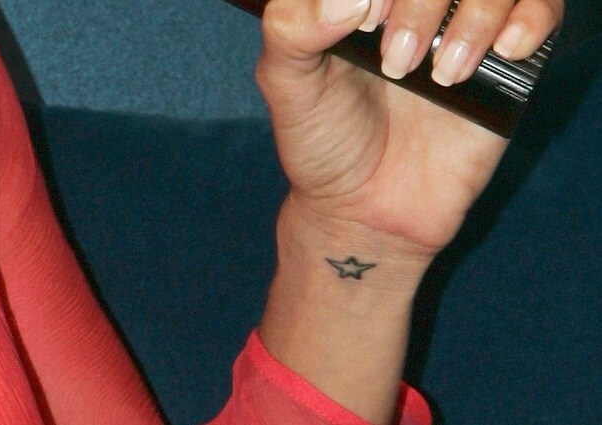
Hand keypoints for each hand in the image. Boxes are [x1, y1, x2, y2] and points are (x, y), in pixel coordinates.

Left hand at [257, 0, 563, 258]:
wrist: (367, 209)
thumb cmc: (325, 143)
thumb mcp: (287, 84)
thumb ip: (293, 27)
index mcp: (366, 2)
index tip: (365, 20)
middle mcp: (417, 7)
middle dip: (422, 2)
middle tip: (395, 60)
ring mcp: (462, 32)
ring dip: (475, 16)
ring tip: (439, 75)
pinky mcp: (503, 67)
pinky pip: (541, 10)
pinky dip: (531, 18)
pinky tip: (505, 51)